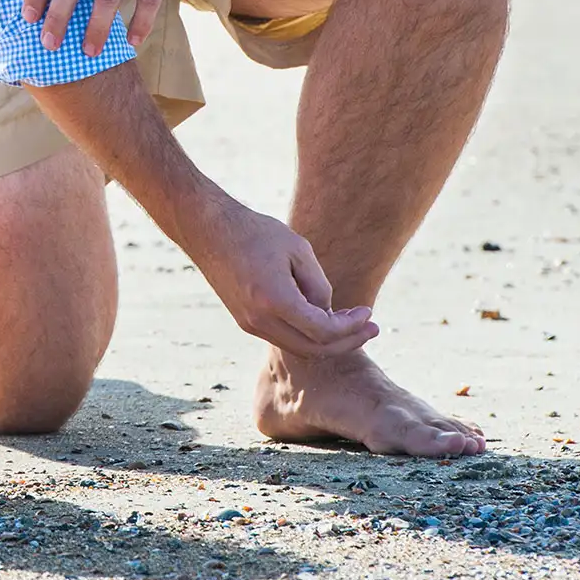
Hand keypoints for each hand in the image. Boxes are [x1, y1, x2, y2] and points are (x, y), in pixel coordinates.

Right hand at [197, 195, 378, 357]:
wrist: (208, 231)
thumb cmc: (255, 232)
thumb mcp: (297, 249)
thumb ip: (318, 285)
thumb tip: (328, 314)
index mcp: (274, 300)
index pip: (323, 330)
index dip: (351, 326)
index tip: (369, 313)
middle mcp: (259, 320)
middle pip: (313, 349)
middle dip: (346, 341)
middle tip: (371, 327)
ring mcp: (249, 324)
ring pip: (297, 347)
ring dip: (327, 340)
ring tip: (351, 322)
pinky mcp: (245, 321)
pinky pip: (283, 336)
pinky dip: (306, 333)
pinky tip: (322, 316)